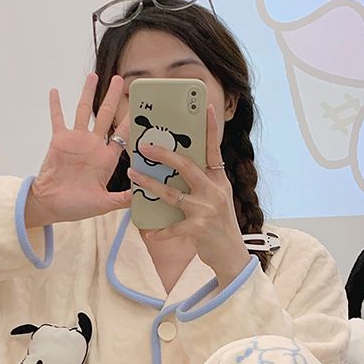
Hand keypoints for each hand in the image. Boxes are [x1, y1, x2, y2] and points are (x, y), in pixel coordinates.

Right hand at [25, 73, 131, 227]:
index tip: (141, 106)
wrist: (51, 205)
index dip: (132, 121)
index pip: (123, 135)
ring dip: (88, 93)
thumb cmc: (76, 206)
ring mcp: (76, 141)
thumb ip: (123, 199)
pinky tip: (55, 90)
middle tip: (120, 79)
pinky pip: (58, 119)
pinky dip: (56, 105)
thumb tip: (143, 195)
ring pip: (84, 111)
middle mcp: (93, 146)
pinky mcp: (59, 140)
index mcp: (106, 159)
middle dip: (113, 97)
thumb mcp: (104, 204)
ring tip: (93, 75)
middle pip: (106, 115)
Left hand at [128, 105, 250, 287]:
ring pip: (172, 194)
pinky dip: (160, 232)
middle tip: (144, 146)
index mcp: (219, 181)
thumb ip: (204, 183)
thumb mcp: (218, 199)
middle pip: (187, 166)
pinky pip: (172, 227)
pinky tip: (150, 234)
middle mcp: (214, 191)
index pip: (214, 150)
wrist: (231, 255)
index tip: (206, 108)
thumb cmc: (219, 225)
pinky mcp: (199, 228)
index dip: (211, 129)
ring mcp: (207, 210)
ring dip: (149, 185)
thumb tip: (180, 167)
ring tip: (132, 176)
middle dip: (164, 154)